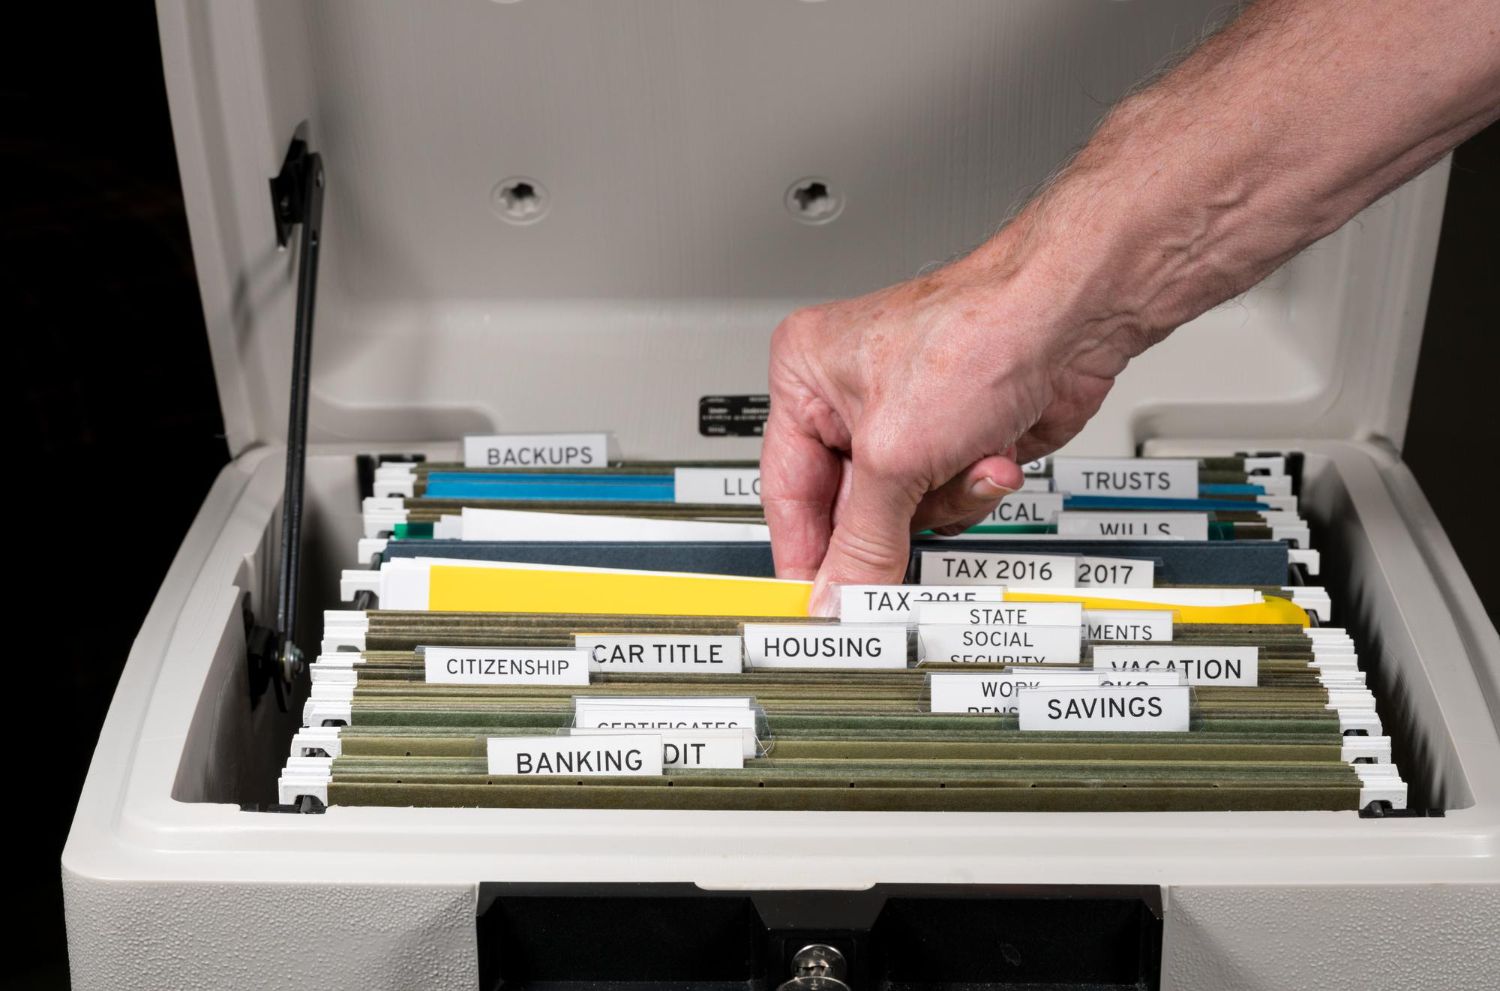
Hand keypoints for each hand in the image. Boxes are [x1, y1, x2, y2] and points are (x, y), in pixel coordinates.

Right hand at [762, 239, 1144, 613]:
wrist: (1073, 319)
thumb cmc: (979, 333)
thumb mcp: (896, 457)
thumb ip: (862, 541)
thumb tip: (838, 595)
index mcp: (806, 379)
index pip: (786, 491)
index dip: (802, 552)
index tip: (813, 603)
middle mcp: (852, 400)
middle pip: (849, 510)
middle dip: (892, 521)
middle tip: (898, 559)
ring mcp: (908, 421)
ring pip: (904, 514)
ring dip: (944, 499)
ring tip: (966, 462)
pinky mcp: (956, 439)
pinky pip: (949, 501)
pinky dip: (975, 487)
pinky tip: (992, 454)